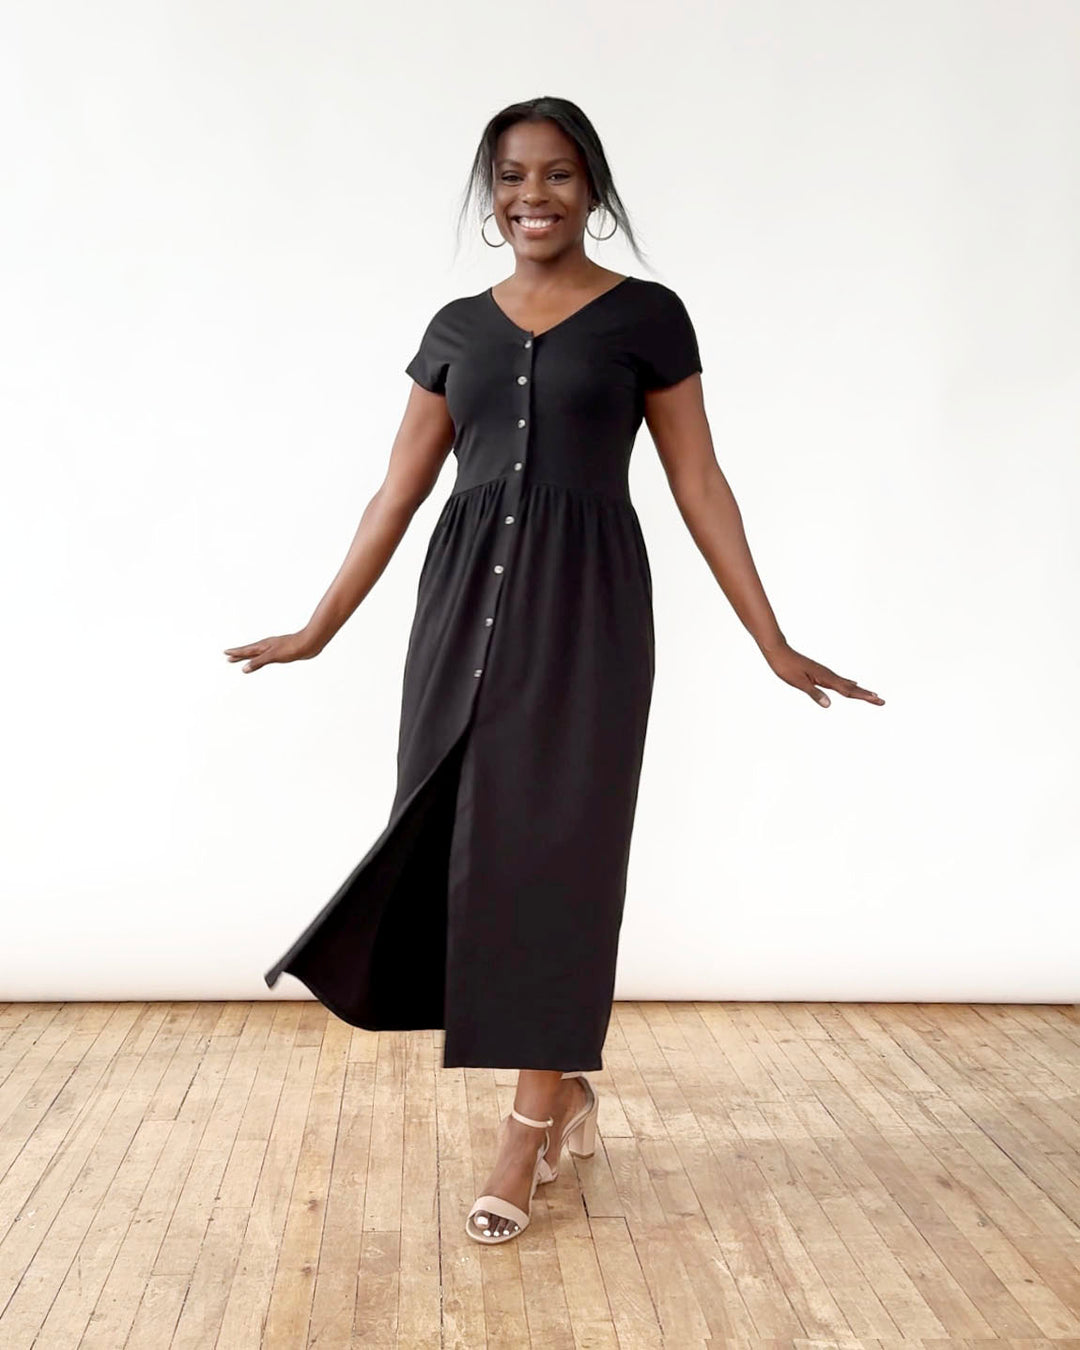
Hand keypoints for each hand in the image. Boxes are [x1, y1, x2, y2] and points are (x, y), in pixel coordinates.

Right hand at [223, 629, 322, 672]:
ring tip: (241, 659)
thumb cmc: (291, 648)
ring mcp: (274, 648)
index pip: (246, 650)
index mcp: (263, 646)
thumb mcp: (273, 656)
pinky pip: (266, 656)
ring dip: (248, 656)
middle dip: (239, 655)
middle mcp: (267, 646)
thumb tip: (244, 669)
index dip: (236, 652)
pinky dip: (260, 658)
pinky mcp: (282, 652)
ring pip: (257, 653)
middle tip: (228, 657)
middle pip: (249, 651)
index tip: (225, 653)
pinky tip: (262, 659)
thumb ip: (258, 662)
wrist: (309, 644)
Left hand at [761, 642, 884, 707]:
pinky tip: (851, 684)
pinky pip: (839, 681)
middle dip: (866, 695)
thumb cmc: (786, 667)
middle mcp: (828, 675)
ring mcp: (825, 673)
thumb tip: (829, 705)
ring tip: (871, 695)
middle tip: (882, 701)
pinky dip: (848, 684)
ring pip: (846, 684)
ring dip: (860, 690)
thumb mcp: (799, 683)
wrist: (778, 651)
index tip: (878, 700)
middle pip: (851, 688)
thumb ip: (815, 694)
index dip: (863, 696)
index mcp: (826, 678)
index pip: (848, 691)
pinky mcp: (820, 672)